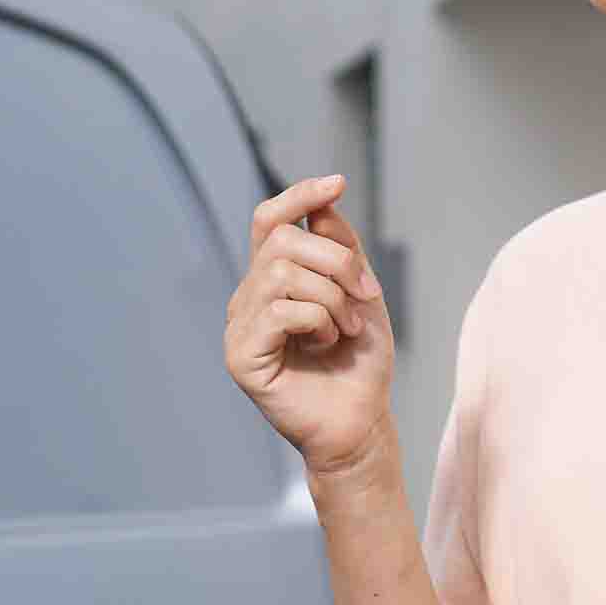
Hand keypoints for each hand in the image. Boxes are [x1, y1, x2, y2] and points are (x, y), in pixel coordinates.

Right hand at [224, 175, 396, 478]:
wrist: (361, 422)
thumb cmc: (358, 363)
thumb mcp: (361, 293)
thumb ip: (341, 248)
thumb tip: (323, 203)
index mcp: (272, 279)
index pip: (270, 221)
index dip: (299, 195)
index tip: (337, 182)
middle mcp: (249, 298)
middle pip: (284, 242)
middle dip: (337, 262)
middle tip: (365, 296)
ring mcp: (240, 327)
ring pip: (283, 275)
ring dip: (332, 299)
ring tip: (346, 329)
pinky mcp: (241, 357)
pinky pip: (280, 312)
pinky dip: (318, 322)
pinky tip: (326, 345)